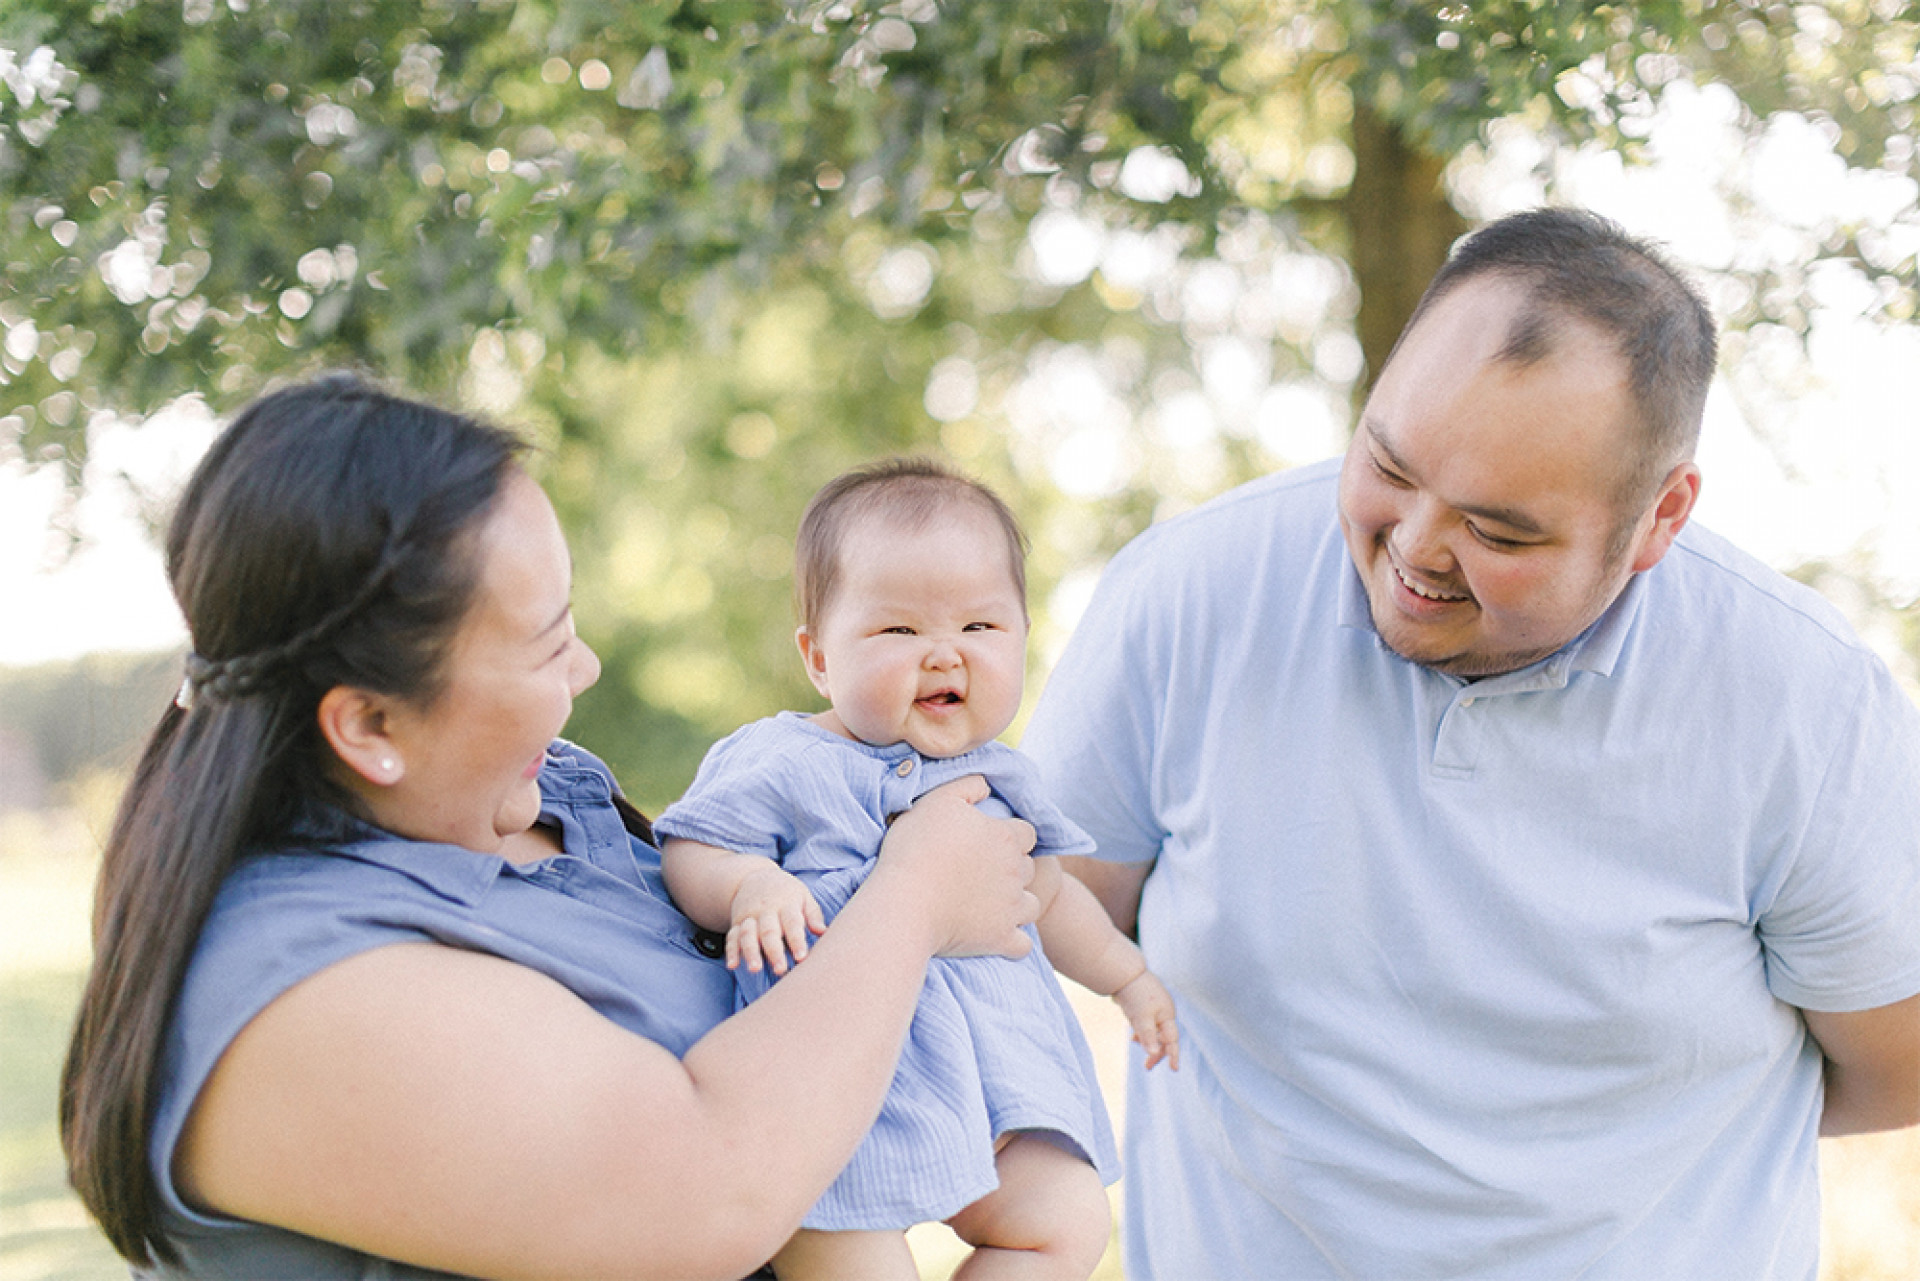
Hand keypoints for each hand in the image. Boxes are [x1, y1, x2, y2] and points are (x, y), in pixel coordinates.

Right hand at [727, 864, 825, 975]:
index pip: (792, 923)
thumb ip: (813, 915)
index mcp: (786, 905)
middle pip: (769, 932)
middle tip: (780, 970)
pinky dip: (731, 951)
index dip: (797, 940)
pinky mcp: (736, 923)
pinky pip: (732, 937)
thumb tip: (823, 932)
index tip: (801, 958)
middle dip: (774, 951)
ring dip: (750, 952)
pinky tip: (732, 965)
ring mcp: (749, 917)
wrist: (755, 876)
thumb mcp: (803, 896)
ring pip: (748, 935)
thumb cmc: (786, 892)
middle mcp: (766, 911)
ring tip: (754, 969)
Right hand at [875, 775, 1038, 959]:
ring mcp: (1011, 909)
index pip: (1027, 834)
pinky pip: (1022, 945)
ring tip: (990, 905)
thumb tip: (987, 786)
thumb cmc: (916, 848)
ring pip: (1031, 906)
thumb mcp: (939, 801)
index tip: (988, 843)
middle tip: (981, 873)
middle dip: (1012, 869)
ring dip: (1017, 904)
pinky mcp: (1001, 939)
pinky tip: (995, 936)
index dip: (1010, 837)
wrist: (903, 902)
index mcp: (1005, 837)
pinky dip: (1013, 941)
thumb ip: (968, 786)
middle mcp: (1015, 872)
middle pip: (1028, 869)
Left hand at [1113, 969, 1179, 1070]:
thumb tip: (1154, 1054)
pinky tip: (1133, 1036)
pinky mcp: (1144, 1004)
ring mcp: (1155, 1007)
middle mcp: (1164, 1011)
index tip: (1174, 1069)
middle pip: (1164, 1036)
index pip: (1172, 1039)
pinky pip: (1147, 1023)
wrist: (1123, 974)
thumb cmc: (1135, 996)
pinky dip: (1142, 1031)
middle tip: (1148, 1067)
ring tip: (1135, 1044)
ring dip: (1148, 1041)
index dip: (1173, 1055)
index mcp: (1167, 1015)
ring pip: (1154, 1030)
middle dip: (1158, 1052)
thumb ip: (1148, 1037)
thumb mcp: (1141, 1019)